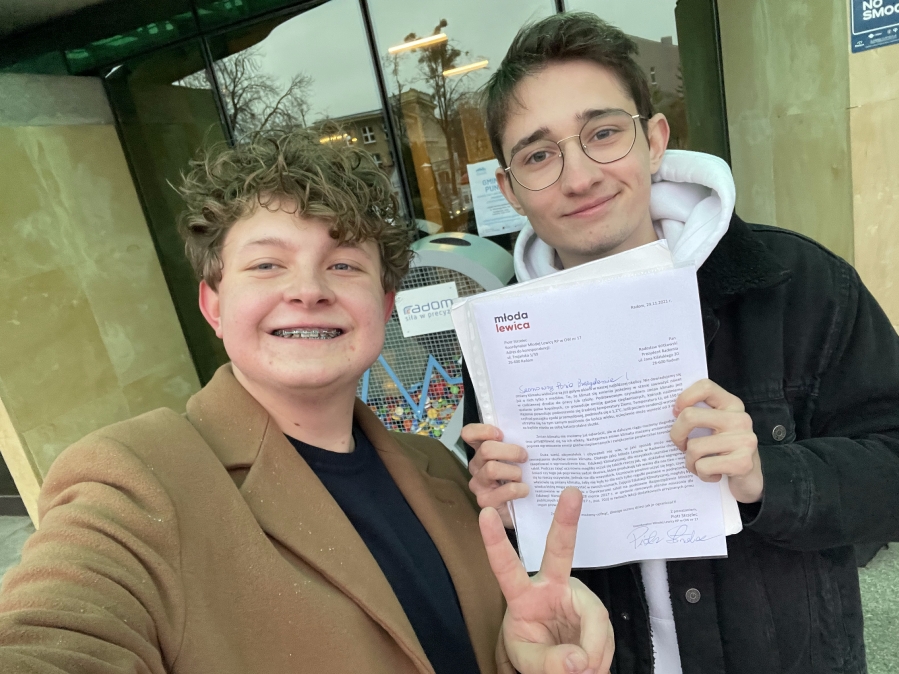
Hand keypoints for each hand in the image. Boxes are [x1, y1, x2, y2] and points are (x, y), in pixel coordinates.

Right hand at [462, 423, 528, 528]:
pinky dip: (520, 488)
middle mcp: (476, 466)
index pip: (469, 434)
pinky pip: (506, 489)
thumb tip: (531, 430)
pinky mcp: (486, 501)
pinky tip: (524, 490)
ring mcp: (479, 484)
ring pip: (492, 469)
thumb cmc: (520, 477)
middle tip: (524, 456)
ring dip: (514, 471)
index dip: (483, 430)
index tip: (501, 434)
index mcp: (482, 451)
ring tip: (522, 477)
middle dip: (510, 451)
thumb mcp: (517, 458)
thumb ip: (517, 443)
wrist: (522, 509)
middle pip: (486, 449)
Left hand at [481, 487, 613, 673]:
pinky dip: (600, 658)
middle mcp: (551, 588)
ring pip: (594, 619)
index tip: (484, 513)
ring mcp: (577, 598)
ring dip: (592, 652)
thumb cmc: (533, 652)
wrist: (560, 667)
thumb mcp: (527, 660)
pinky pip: (604, 636)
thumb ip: (547, 662)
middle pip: (560, 551)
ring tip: (584, 672)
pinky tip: (592, 667)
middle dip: (566, 522)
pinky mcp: (597, 613)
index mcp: (523, 597)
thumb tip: (578, 660)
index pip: (506, 568)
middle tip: (572, 492)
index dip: (494, 542)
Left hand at [670, 379, 762, 502]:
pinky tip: (713, 474)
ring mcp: (744, 440)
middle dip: (676, 435)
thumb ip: (699, 415)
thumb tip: (669, 413)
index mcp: (731, 404)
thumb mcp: (715, 427)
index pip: (705, 386)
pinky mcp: (742, 462)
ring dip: (690, 461)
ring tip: (699, 464)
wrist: (751, 480)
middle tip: (680, 445)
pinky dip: (701, 474)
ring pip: (694, 447)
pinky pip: (703, 467)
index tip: (676, 412)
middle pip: (690, 416)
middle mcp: (740, 419)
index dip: (684, 397)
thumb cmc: (724, 450)